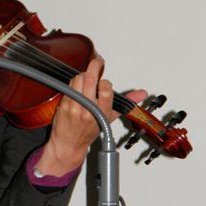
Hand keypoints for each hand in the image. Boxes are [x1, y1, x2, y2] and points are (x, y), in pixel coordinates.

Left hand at [35, 57, 146, 176]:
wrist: (69, 144)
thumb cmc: (89, 131)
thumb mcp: (110, 118)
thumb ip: (127, 103)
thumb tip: (142, 93)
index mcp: (101, 113)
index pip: (106, 89)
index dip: (105, 82)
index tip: (104, 81)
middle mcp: (88, 109)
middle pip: (90, 79)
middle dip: (95, 66)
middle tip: (98, 62)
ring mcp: (74, 106)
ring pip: (79, 79)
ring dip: (84, 75)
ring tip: (87, 78)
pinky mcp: (64, 104)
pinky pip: (69, 86)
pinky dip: (74, 83)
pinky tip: (77, 86)